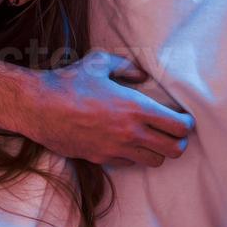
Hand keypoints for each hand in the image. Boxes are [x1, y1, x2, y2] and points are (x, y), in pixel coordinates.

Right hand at [31, 50, 193, 166]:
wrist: (39, 107)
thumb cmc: (69, 82)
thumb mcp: (99, 63)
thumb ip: (126, 67)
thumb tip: (142, 75)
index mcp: (135, 108)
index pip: (179, 126)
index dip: (187, 124)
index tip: (183, 119)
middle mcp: (131, 133)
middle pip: (174, 150)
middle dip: (179, 142)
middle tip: (173, 133)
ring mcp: (116, 149)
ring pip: (155, 161)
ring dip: (158, 151)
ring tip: (152, 140)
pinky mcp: (101, 159)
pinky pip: (130, 163)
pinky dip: (134, 156)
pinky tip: (127, 143)